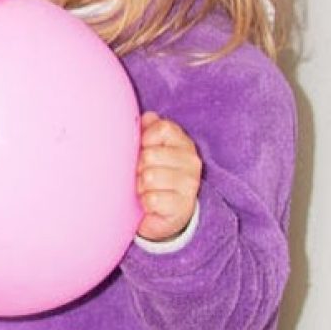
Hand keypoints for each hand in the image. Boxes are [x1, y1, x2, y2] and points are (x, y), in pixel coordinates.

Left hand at [137, 113, 203, 242]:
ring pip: (148, 177)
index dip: (145, 139)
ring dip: (141, 185)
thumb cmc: (156, 175)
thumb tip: (148, 116)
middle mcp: (191, 162)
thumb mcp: (151, 149)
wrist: (167, 212)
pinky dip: (145, 202)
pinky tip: (151, 203)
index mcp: (183, 143)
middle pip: (149, 154)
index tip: (144, 149)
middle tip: (143, 174)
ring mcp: (189, 185)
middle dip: (139, 166)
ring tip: (147, 188)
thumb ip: (149, 130)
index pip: (161, 128)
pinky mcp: (182, 206)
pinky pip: (151, 199)